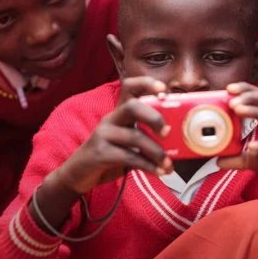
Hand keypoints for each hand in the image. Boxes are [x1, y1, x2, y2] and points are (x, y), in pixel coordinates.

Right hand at [55, 77, 172, 195]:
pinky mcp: (100, 153)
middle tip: (168, 132)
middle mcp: (111, 119)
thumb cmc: (110, 155)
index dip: (147, 84)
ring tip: (169, 165)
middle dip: (154, 117)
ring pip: (134, 137)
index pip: (130, 87)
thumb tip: (178, 142)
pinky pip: (129, 157)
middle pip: (132, 106)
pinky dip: (148, 166)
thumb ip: (147, 137)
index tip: (165, 91)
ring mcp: (103, 135)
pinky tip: (159, 172)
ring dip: (156, 152)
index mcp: (119, 112)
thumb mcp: (128, 142)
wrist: (78, 174)